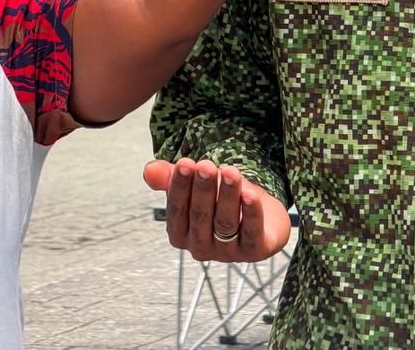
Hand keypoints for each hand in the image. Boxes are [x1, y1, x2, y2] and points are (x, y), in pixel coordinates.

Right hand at [144, 158, 291, 262]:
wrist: (265, 213)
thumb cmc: (224, 200)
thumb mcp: (196, 186)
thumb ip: (171, 179)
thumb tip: (149, 170)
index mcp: (182, 233)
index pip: (177, 211)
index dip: (179, 187)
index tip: (184, 163)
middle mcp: (202, 246)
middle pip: (200, 216)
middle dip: (203, 189)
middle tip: (206, 165)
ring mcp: (228, 251)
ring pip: (225, 223)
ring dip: (227, 196)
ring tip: (230, 172)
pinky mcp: (256, 250)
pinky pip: (252, 232)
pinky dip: (251, 213)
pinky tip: (250, 195)